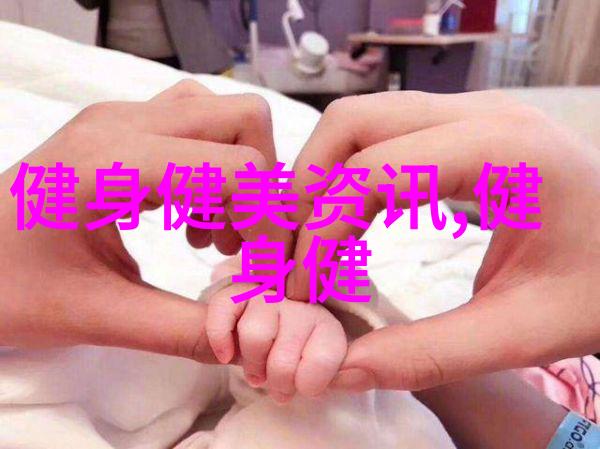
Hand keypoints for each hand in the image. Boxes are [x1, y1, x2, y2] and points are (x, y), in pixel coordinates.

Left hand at [0, 80, 291, 360]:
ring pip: (222, 118)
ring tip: (212, 236)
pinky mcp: (121, 129)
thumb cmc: (8, 286)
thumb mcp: (98, 317)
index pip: (238, 168)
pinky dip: (214, 173)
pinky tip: (190, 222)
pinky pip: (196, 129)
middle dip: (262, 189)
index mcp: (113, 163)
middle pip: (244, 120)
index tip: (262, 271)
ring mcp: (120, 119)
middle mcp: (122, 122)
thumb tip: (250, 336)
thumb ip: (182, 330)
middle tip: (241, 245)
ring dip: (238, 177)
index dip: (269, 221)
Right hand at [206, 258, 346, 401]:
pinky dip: (220, 339)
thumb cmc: (291, 362)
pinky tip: (226, 354)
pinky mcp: (237, 291)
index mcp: (327, 326)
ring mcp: (269, 294)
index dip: (305, 385)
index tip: (300, 385)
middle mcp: (301, 304)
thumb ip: (342, 374)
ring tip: (256, 370)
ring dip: (251, 364)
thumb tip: (359, 371)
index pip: (323, 360)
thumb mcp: (318, 375)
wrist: (258, 341)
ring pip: (255, 336)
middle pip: (283, 360)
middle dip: (275, 382)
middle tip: (276, 382)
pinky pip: (224, 312)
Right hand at [286, 90, 599, 389]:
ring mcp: (472, 113)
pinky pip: (385, 137)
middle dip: (306, 189)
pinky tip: (348, 228)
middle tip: (291, 256)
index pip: (373, 171)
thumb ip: (429, 355)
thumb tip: (338, 368)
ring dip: (322, 180)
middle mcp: (482, 114)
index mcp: (504, 151)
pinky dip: (350, 178)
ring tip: (310, 244)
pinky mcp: (465, 128)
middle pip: (353, 123)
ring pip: (362, 122)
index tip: (301, 287)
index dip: (320, 229)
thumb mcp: (523, 333)